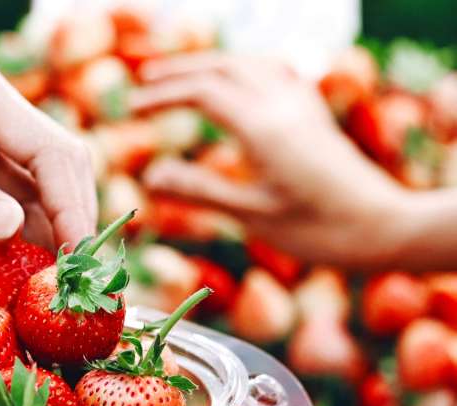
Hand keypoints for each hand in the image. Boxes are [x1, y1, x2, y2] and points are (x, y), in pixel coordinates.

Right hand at [130, 52, 411, 267]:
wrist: (384, 227)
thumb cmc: (319, 231)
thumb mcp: (253, 217)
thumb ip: (199, 192)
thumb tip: (150, 176)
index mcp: (264, 128)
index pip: (202, 92)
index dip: (162, 96)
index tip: (132, 108)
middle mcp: (283, 106)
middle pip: (222, 67)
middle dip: (179, 72)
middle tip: (143, 83)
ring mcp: (302, 105)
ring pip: (248, 64)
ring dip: (209, 66)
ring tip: (180, 80)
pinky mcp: (314, 114)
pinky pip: (273, 72)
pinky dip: (242, 69)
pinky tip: (235, 82)